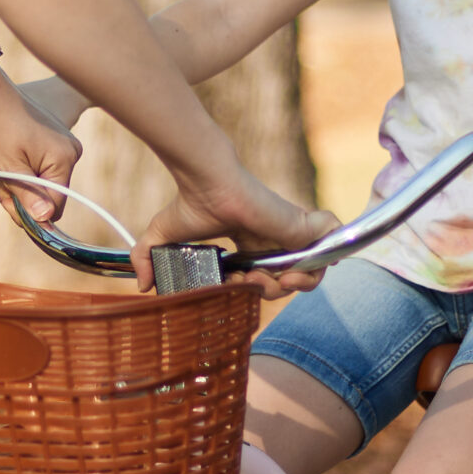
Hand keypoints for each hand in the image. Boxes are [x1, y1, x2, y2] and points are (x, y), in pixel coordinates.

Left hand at [0, 60, 81, 223]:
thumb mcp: (7, 167)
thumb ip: (27, 195)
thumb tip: (45, 219)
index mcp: (64, 159)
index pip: (55, 206)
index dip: (31, 212)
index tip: (7, 199)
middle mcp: (72, 153)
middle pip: (50, 197)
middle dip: (23, 196)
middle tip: (0, 183)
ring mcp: (66, 148)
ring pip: (43, 186)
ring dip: (20, 185)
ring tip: (1, 169)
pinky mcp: (56, 144)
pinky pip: (42, 172)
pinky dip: (24, 173)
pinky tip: (10, 161)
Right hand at [134, 165, 338, 298]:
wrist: (209, 181)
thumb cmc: (189, 203)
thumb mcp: (162, 238)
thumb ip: (147, 260)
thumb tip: (141, 287)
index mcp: (250, 244)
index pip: (263, 277)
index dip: (252, 290)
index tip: (234, 285)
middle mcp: (273, 240)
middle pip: (287, 279)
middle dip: (270, 292)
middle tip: (250, 283)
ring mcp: (290, 233)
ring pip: (310, 273)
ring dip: (292, 288)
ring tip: (269, 282)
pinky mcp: (304, 226)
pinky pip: (331, 249)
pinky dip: (323, 263)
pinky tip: (297, 271)